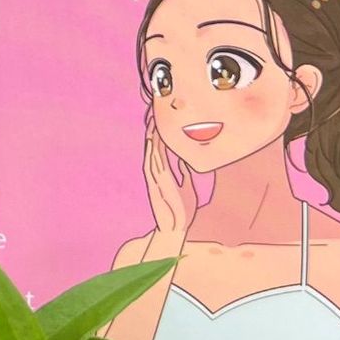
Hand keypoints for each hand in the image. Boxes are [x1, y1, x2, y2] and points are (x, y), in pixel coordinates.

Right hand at [143, 120, 196, 246]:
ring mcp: (155, 177)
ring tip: (153, 119)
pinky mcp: (157, 183)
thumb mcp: (187, 188)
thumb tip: (185, 161)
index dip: (161, 131)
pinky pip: (154, 161)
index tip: (162, 116)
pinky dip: (154, 149)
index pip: (161, 147)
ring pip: (152, 150)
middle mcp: (156, 172)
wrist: (176, 229)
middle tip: (154, 111)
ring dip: (152, 135)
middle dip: (154, 128)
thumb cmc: (182, 210)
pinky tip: (154, 139)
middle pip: (153, 145)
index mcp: (163, 172)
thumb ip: (184, 173)